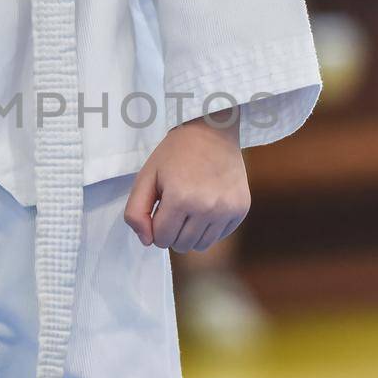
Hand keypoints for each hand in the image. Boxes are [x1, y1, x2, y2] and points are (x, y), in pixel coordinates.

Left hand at [123, 110, 249, 252]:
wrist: (212, 131)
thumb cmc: (175, 154)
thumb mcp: (146, 176)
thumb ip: (136, 211)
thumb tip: (147, 241)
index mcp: (180, 199)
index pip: (161, 239)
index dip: (155, 227)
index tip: (160, 208)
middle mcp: (207, 208)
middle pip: (181, 245)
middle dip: (172, 232)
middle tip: (174, 207)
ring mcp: (227, 210)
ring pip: (201, 246)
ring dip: (190, 233)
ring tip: (189, 209)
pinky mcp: (241, 209)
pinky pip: (219, 236)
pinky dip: (209, 228)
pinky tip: (206, 205)